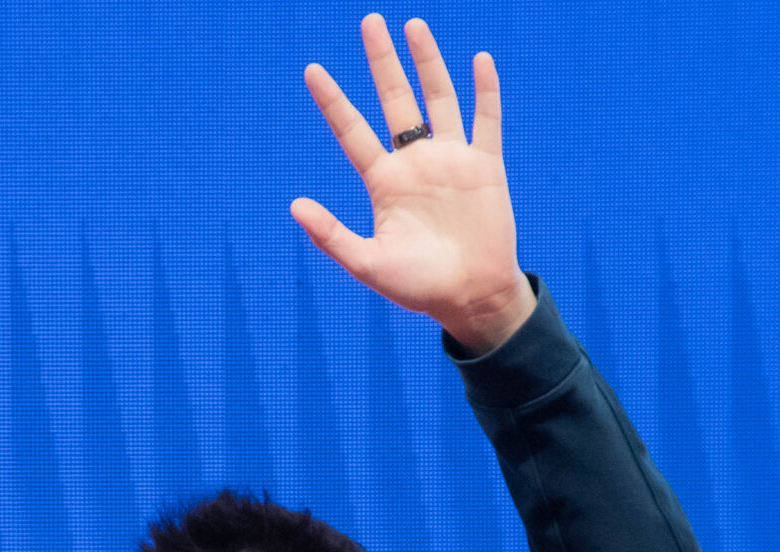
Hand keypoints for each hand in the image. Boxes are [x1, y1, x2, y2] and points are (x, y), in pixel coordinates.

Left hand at [290, 15, 535, 354]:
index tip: (312, 70)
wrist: (469, 297)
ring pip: (438, 99)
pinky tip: (478, 60)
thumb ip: (331, 236)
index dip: (333, 100)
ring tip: (414, 25)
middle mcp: (415, 163)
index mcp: (384, 182)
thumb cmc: (417, 287)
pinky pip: (486, 121)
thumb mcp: (367, 265)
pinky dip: (484, 91)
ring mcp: (451, 160)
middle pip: (395, 100)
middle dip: (382, 62)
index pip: (352, 130)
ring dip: (428, 62)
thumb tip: (293, 206)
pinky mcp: (485, 166)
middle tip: (369, 22)